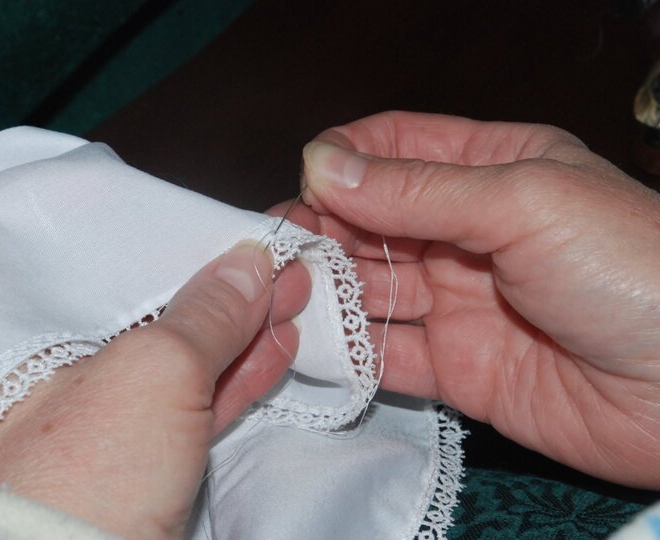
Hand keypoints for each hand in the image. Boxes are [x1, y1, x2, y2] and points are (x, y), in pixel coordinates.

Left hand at [0, 242, 310, 537]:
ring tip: (298, 298)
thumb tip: (249, 261)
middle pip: (181, 328)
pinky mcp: (162, 475)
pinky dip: (246, 378)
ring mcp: (129, 435)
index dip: (211, 269)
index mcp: (64, 354)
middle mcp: (92, 389)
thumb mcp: (153, 372)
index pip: (148, 292)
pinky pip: (209, 410)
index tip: (263, 250)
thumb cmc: (94, 471)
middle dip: (243, 297)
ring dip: (254, 333)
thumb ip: (203, 316)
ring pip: (201, 370)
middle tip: (297, 269)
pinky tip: (276, 350)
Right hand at [282, 111, 659, 488]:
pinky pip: (390, 354)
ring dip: (329, 288)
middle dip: (325, 227)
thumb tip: (323, 163)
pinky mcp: (458, 370)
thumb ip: (417, 189)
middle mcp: (471, 234)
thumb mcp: (523, 201)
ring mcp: (461, 304)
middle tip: (280, 247)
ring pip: (374, 287)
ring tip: (283, 292)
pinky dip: (352, 351)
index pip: (399, 147)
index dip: (346, 159)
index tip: (303, 180)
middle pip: (374, 220)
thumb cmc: (627, 269)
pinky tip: (317, 342)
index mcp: (494, 170)